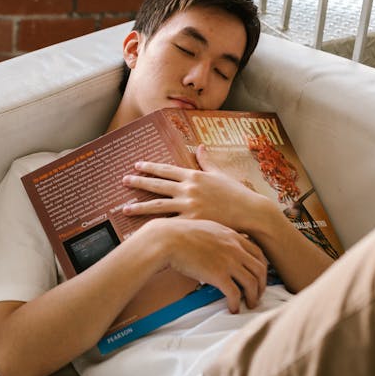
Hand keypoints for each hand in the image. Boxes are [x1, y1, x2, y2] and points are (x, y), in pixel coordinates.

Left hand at [122, 145, 275, 232]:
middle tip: (123, 181)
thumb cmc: (237, 193)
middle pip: (157, 185)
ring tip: (124, 208)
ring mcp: (189, 206)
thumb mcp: (221, 174)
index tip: (136, 165)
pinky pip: (169, 224)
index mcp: (194, 175)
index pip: (166, 169)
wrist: (250, 212)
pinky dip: (155, 226)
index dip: (150, 167)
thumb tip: (200, 146)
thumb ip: (207, 161)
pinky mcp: (192, 222)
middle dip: (138, 182)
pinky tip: (144, 229)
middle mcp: (189, 189)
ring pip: (158, 205)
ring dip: (139, 206)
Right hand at [137, 218, 267, 311]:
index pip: (258, 254)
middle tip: (257, 294)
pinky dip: (236, 303)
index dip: (262, 268)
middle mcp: (235, 248)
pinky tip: (232, 308)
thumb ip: (219, 237)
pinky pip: (235, 293)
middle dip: (262, 285)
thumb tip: (220, 248)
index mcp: (233, 236)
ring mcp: (228, 261)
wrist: (168, 239)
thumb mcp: (207, 228)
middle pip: (260, 269)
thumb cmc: (180, 233)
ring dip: (253, 297)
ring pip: (252, 283)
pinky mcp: (218, 275)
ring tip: (249, 304)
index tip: (259, 277)